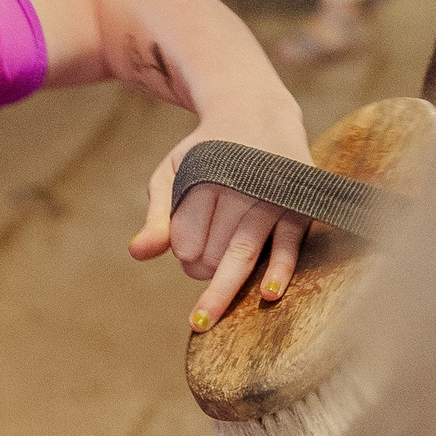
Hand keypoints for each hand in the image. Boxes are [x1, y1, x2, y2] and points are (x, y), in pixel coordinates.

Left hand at [131, 75, 315, 322]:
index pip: (184, 238)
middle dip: (200, 267)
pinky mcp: (298, 209)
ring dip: (221, 290)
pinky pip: (288, 248)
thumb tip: (137, 255)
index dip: (181, 250)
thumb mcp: (174, 172)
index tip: (186, 243)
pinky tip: (267, 294)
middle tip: (202, 258)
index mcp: (205, 178)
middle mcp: (240, 188)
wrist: (260, 115)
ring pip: (242, 256)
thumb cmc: (209, 152)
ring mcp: (272, 199)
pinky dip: (278, 271)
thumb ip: (157, 214)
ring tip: (202, 320)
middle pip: (211, 253)